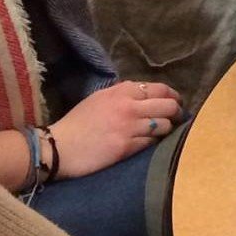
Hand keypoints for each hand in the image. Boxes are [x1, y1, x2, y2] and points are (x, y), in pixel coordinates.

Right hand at [49, 80, 181, 178]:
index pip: (160, 89)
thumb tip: (147, 94)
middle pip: (169, 105)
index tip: (176, 103)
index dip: (173, 96)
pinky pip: (152, 143)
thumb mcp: (100, 98)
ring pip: (165, 126)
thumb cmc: (78, 123)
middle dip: (177, 112)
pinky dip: (154, 143)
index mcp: (122, 91)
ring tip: (163, 133)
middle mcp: (129, 106)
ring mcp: (129, 127)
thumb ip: (123, 94)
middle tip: (177, 119)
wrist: (58, 147)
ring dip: (167, 130)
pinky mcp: (126, 147)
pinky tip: (149, 144)